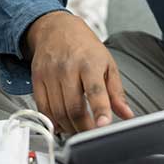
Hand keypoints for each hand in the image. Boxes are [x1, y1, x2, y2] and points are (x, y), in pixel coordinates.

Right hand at [24, 11, 133, 133]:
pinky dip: (52, 121)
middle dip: (84, 128)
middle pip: (73, 107)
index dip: (100, 110)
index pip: (95, 90)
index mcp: (89, 63)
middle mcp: (68, 68)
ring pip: (57, 111)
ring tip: (78, 130)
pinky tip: (61, 124)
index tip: (103, 125)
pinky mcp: (37, 79)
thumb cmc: (84, 46)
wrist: (56, 28)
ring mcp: (50, 74)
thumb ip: (116, 92)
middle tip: (92, 136)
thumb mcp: (107, 64)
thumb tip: (127, 115)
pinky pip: (42, 108)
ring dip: (69, 127)